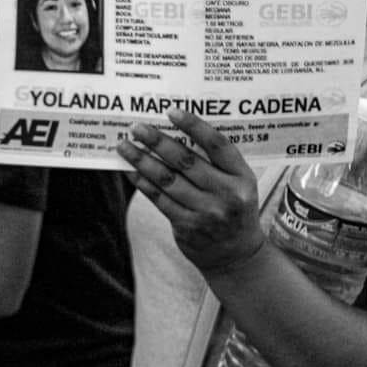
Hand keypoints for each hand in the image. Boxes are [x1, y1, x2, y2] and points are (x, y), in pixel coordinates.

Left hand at [116, 109, 264, 273]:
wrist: (236, 255)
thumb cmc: (233, 208)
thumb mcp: (238, 183)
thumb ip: (216, 162)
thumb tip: (174, 132)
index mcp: (242, 177)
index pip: (218, 145)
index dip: (194, 126)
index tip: (171, 111)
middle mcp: (226, 194)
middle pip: (186, 161)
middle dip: (157, 141)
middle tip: (136, 127)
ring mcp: (207, 212)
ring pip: (167, 180)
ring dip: (142, 160)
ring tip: (124, 146)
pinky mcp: (187, 226)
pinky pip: (159, 199)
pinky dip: (142, 182)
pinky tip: (130, 170)